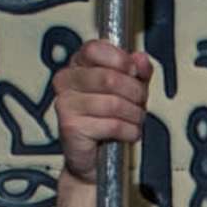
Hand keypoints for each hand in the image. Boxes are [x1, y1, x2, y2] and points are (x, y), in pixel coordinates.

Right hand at [52, 41, 154, 187]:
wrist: (94, 158)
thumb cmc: (109, 119)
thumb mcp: (129, 88)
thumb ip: (138, 71)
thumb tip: (140, 59)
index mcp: (77, 64)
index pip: (95, 49)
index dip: (120, 60)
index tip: (133, 72)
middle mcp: (66, 81)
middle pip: (109, 78)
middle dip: (135, 92)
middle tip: (140, 102)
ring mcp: (66, 104)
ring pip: (114, 103)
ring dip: (134, 115)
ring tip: (135, 120)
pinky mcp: (71, 127)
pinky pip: (112, 125)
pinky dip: (129, 131)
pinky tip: (128, 133)